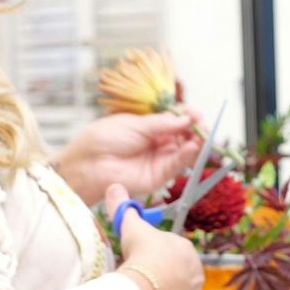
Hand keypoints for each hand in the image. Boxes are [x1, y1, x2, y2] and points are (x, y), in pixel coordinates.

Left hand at [54, 111, 204, 205]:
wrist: (88, 163)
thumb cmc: (104, 139)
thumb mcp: (135, 124)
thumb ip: (162, 123)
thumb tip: (187, 118)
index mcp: (152, 126)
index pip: (178, 119)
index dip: (189, 116)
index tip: (195, 113)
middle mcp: (159, 142)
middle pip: (186, 135)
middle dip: (197, 129)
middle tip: (201, 124)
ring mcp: (161, 159)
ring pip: (187, 150)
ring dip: (198, 142)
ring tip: (200, 136)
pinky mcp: (161, 175)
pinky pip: (179, 164)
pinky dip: (189, 155)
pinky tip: (193, 146)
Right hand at [105, 184, 202, 289]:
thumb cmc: (143, 255)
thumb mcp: (132, 228)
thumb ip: (125, 209)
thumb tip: (115, 187)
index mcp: (187, 251)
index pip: (170, 251)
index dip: (151, 254)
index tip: (136, 259)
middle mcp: (195, 276)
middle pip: (173, 275)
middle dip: (156, 277)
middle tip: (135, 279)